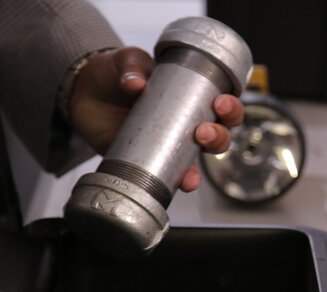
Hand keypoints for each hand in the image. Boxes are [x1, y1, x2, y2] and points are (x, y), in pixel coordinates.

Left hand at [69, 47, 244, 191]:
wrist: (83, 94)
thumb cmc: (114, 73)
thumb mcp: (126, 60)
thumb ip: (132, 66)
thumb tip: (136, 84)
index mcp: (190, 94)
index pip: (223, 102)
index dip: (230, 106)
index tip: (220, 103)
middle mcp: (188, 121)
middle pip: (220, 133)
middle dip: (220, 135)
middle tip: (203, 131)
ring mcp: (172, 143)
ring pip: (202, 157)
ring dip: (204, 161)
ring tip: (195, 153)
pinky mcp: (153, 160)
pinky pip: (174, 175)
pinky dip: (183, 180)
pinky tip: (184, 182)